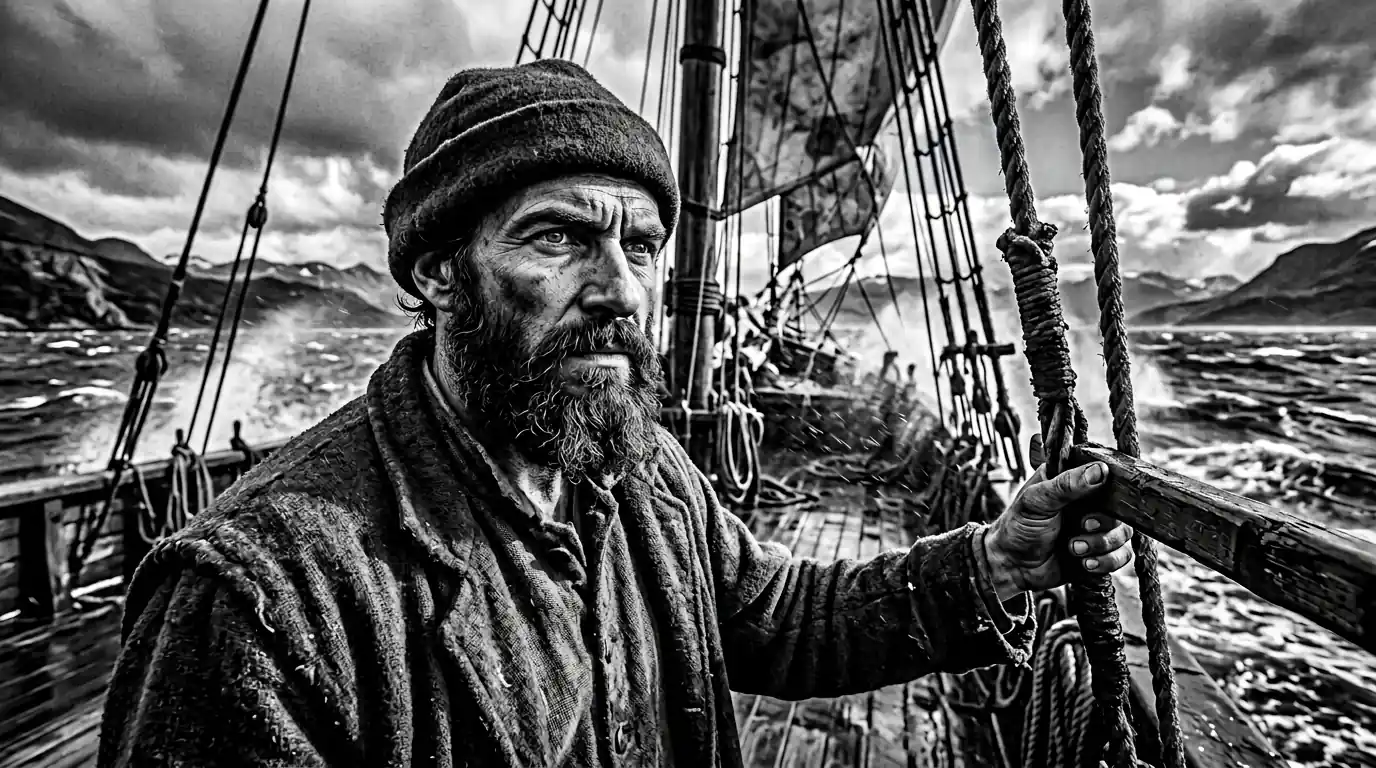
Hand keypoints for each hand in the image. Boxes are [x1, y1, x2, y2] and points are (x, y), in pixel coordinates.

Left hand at [983, 462, 1134, 600]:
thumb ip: (1066, 485)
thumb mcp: (1037, 500)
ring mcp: (1096, 529)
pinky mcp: (1099, 553)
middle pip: (1120, 510)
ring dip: (1100, 544)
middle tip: (1081, 526)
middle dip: (1103, 523)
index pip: (1106, 478)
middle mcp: (1089, 504)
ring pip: (1123, 534)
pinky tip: (1085, 563)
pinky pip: (1121, 556)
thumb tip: (1098, 470)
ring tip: (1074, 548)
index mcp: (1074, 483)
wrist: (1012, 565)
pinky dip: (1106, 561)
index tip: (1092, 503)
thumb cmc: (1018, 527)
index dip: (1108, 490)